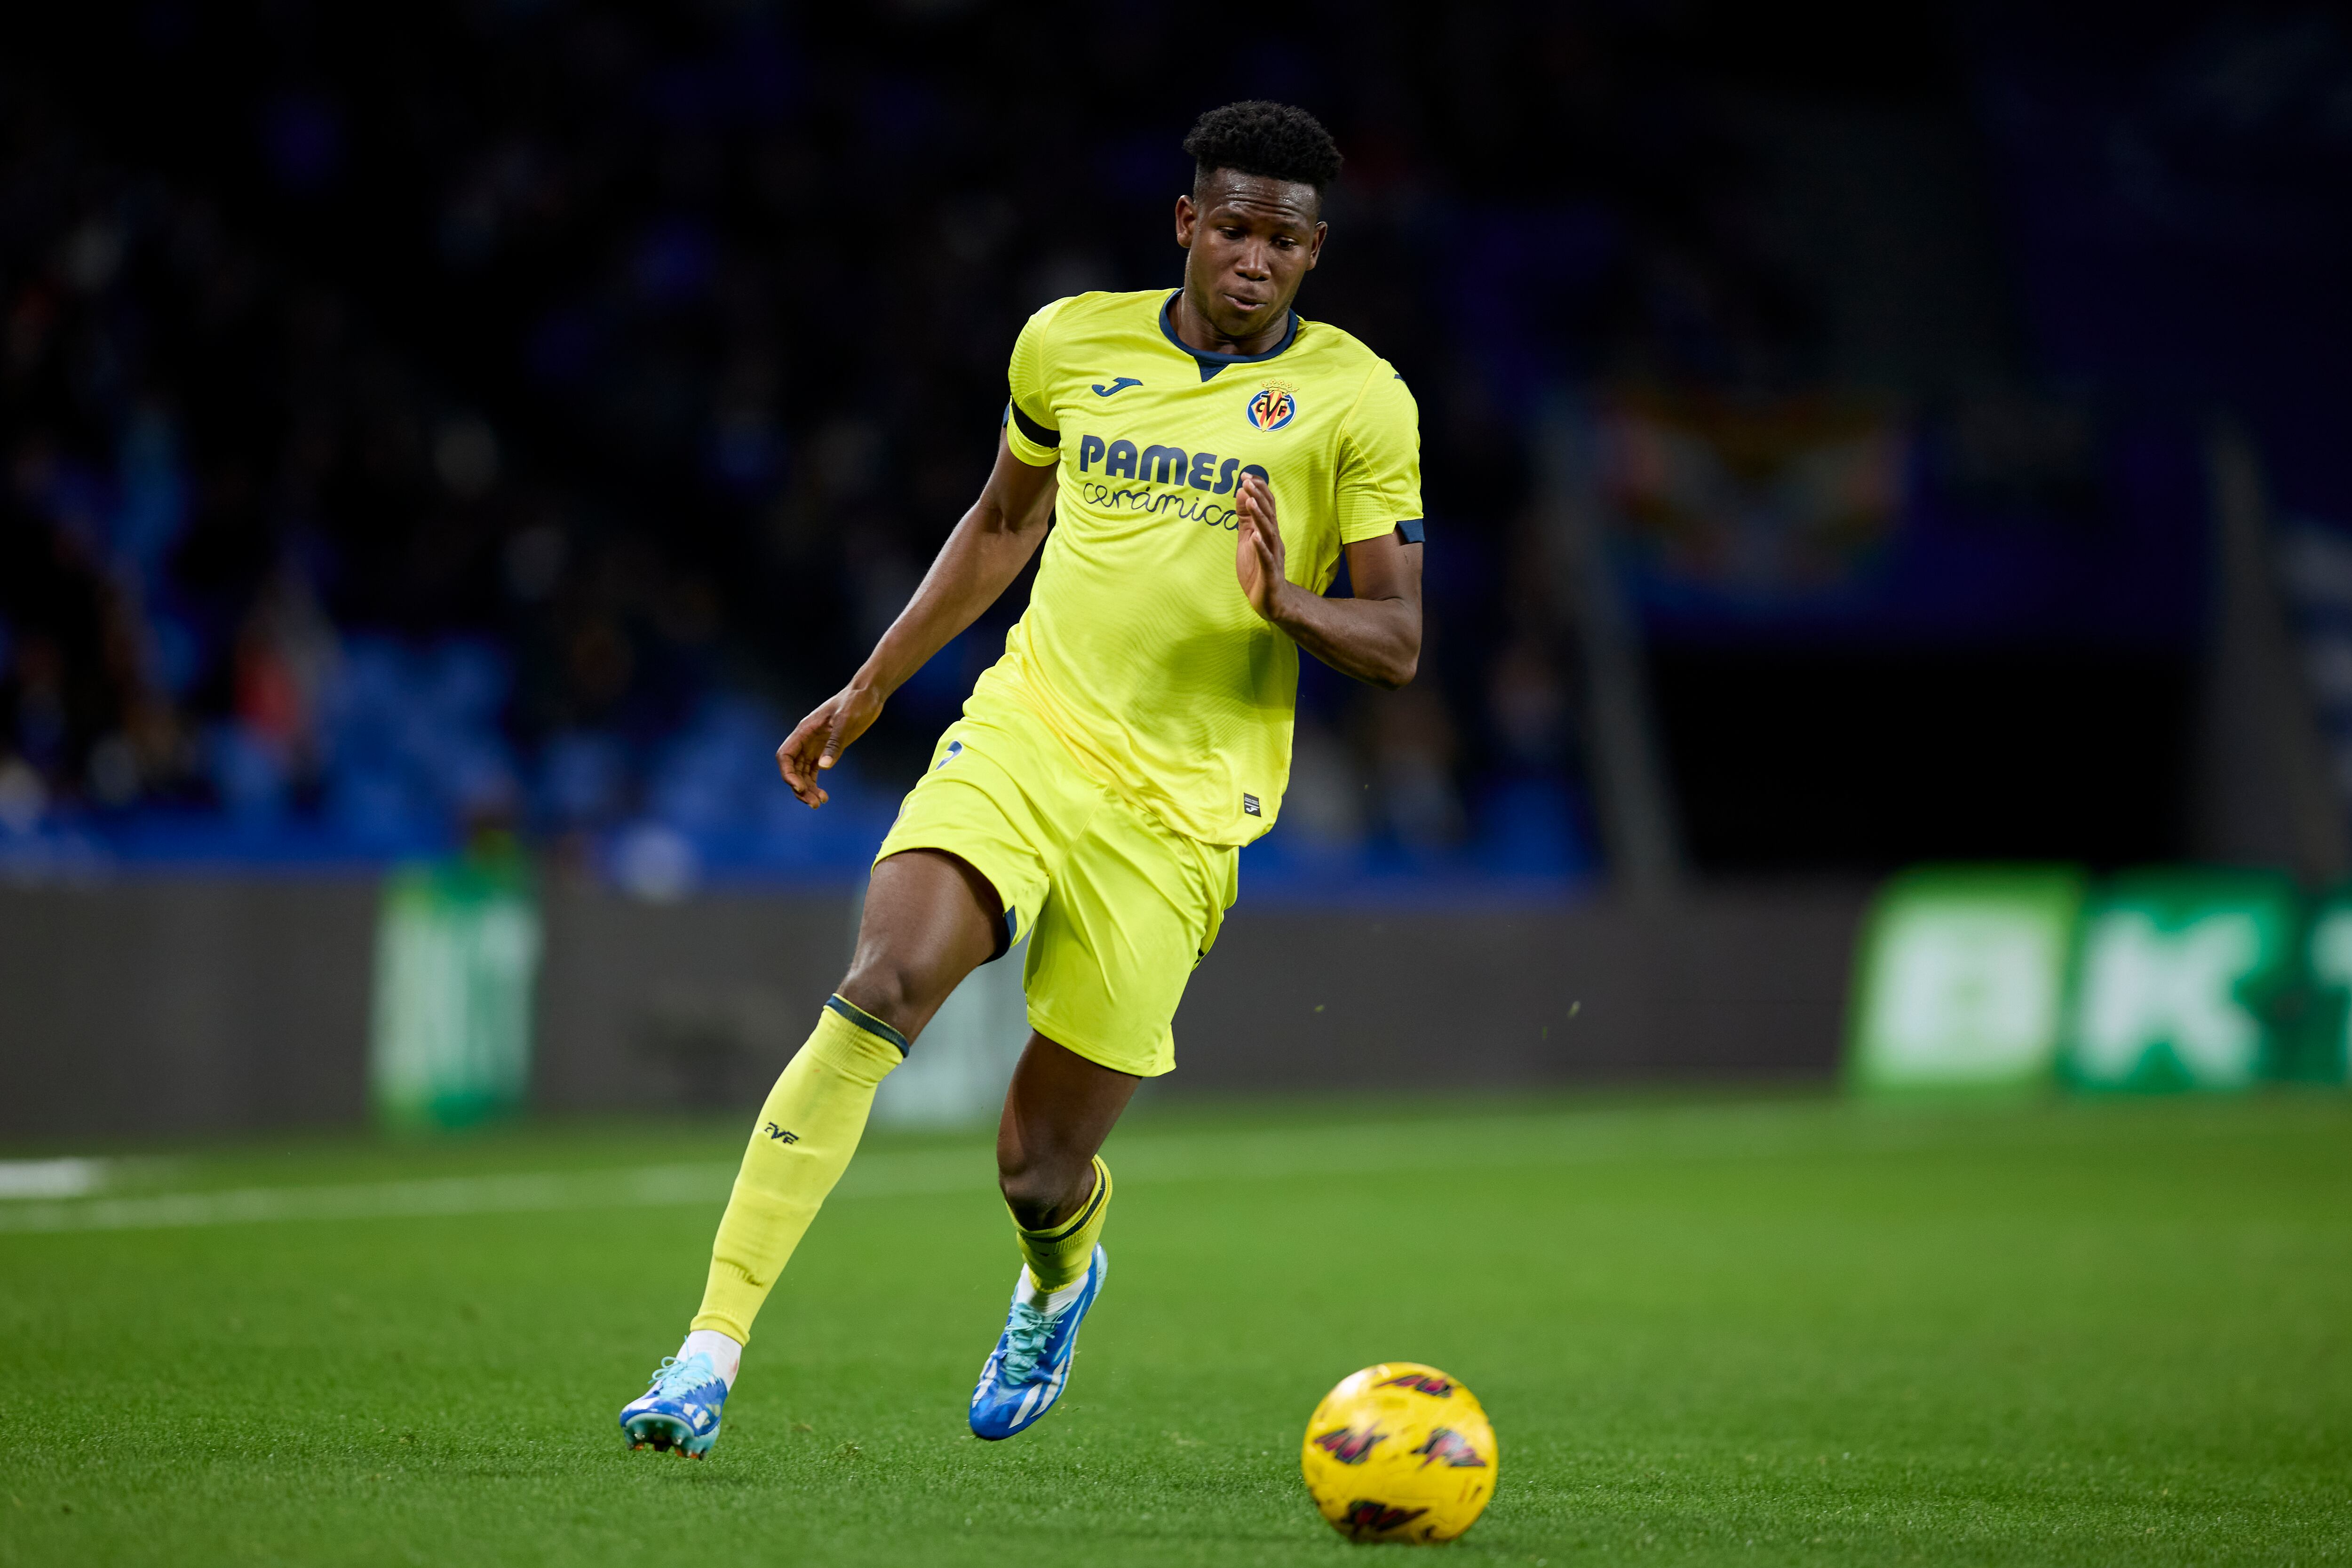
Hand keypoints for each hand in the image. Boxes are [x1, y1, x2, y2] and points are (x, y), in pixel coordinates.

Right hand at [776, 680, 883, 806]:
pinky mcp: (826, 749)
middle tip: (814, 803)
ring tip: (820, 802)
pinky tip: (824, 795)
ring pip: (802, 772)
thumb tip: (824, 767)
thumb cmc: (856, 702)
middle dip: (799, 787)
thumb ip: (835, 743)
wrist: (868, 695)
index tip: (799, 788)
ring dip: (807, 789)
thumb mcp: (846, 721)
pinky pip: (813, 771)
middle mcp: (806, 739)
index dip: (788, 773)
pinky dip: (815, 784)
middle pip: (793, 768)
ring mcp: (815, 745)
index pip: (785, 755)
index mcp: (805, 730)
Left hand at [1234, 473, 1289, 622]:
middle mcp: (1273, 541)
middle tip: (1248, 480)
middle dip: (1259, 497)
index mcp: (1268, 532)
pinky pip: (1267, 558)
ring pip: (1269, 533)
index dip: (1258, 490)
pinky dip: (1261, 547)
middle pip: (1268, 515)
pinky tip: (1255, 537)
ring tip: (1252, 501)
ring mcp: (1273, 556)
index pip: (1266, 506)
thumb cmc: (1258, 569)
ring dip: (1260, 517)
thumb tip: (1242, 492)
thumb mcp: (1248, 539)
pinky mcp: (1270, 574)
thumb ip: (1246, 518)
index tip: (1246, 475)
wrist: (1271, 601)